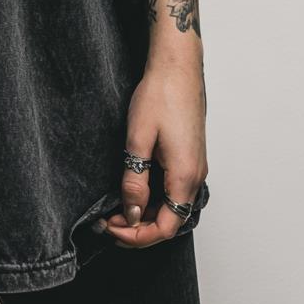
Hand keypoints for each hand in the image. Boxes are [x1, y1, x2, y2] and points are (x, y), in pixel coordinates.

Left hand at [102, 59, 206, 248]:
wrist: (177, 67)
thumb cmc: (160, 95)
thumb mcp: (138, 139)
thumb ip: (135, 180)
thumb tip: (132, 213)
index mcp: (185, 176)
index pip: (165, 227)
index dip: (137, 236)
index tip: (111, 228)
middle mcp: (196, 176)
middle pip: (170, 220)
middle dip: (138, 228)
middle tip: (108, 221)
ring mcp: (195, 166)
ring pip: (172, 206)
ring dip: (146, 213)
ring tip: (116, 208)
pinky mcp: (190, 157)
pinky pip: (174, 189)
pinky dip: (154, 198)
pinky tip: (134, 189)